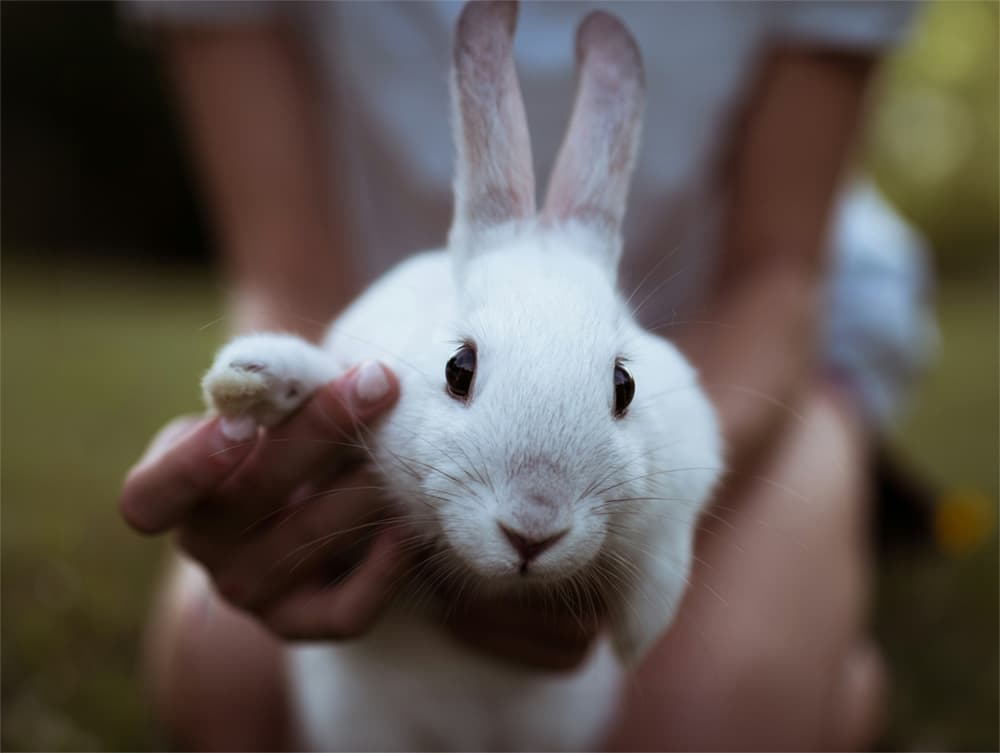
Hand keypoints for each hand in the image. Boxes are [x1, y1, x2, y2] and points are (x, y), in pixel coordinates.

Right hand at [122, 359, 601, 665]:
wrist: (318, 491)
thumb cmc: (287, 431)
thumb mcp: (268, 406)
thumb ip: (276, 390)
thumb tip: (313, 372)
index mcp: (172, 491)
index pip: (149, 499)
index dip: (191, 464)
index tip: (241, 420)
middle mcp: (204, 548)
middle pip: (252, 496)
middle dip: (321, 431)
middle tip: (378, 384)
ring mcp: (250, 592)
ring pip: (309, 539)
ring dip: (366, 484)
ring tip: (409, 444)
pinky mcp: (302, 624)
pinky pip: (346, 610)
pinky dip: (385, 566)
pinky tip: (411, 524)